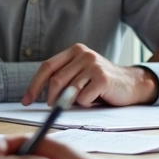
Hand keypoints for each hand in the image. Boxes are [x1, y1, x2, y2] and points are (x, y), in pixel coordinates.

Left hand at [23, 44, 157, 106]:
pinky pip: (83, 98)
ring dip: (70, 102)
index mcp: (75, 51)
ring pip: (68, 90)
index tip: (26, 100)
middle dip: (50, 98)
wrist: (132, 84)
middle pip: (55, 80)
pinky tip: (95, 99)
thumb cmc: (100, 83)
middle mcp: (84, 54)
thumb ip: (63, 78)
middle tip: (52, 107)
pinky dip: (85, 104)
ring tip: (81, 100)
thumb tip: (38, 96)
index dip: (34, 85)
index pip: (47, 67)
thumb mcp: (80, 75)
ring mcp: (94, 65)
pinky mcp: (103, 78)